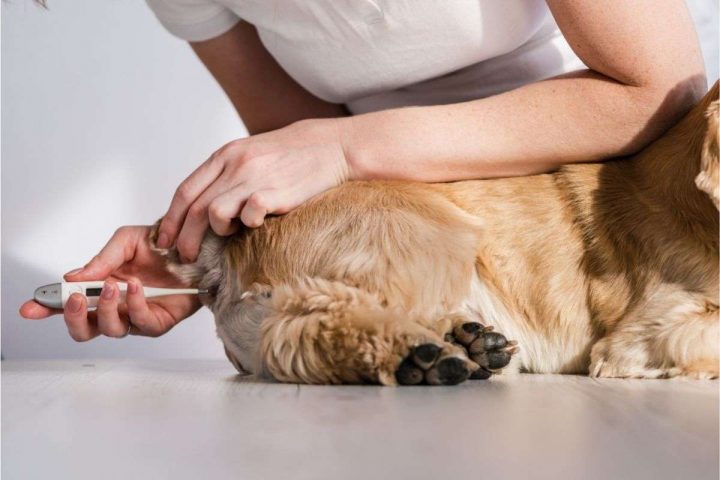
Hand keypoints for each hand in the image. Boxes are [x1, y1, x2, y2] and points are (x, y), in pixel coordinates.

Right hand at [19, 226, 200, 339]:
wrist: (196, 248)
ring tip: (113, 286)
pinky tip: (136, 286)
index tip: (30, 307)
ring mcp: (135, 317)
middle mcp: (115, 306)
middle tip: (77, 299)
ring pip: (110, 329)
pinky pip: (141, 323)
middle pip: (84, 329)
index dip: (47, 308)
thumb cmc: (161, 245)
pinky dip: (134, 305)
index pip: (68, 303)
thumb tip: (73, 277)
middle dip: (74, 317)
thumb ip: (101, 259)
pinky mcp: (158, 322)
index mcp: (100, 287)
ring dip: (107, 308)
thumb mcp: (126, 241)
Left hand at [156, 118, 351, 261]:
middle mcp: (235, 165)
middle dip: (185, 238)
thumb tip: (201, 207)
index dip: (171, 219)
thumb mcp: (250, 155)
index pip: (185, 191)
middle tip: (186, 257)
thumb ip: (225, 176)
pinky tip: (257, 224)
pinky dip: (247, 225)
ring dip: (217, 231)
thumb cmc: (290, 156)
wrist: (330, 147)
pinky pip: (247, 215)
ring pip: (213, 213)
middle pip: (194, 208)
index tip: (165, 240)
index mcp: (225, 156)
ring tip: (230, 234)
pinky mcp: (275, 192)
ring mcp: (254, 178)